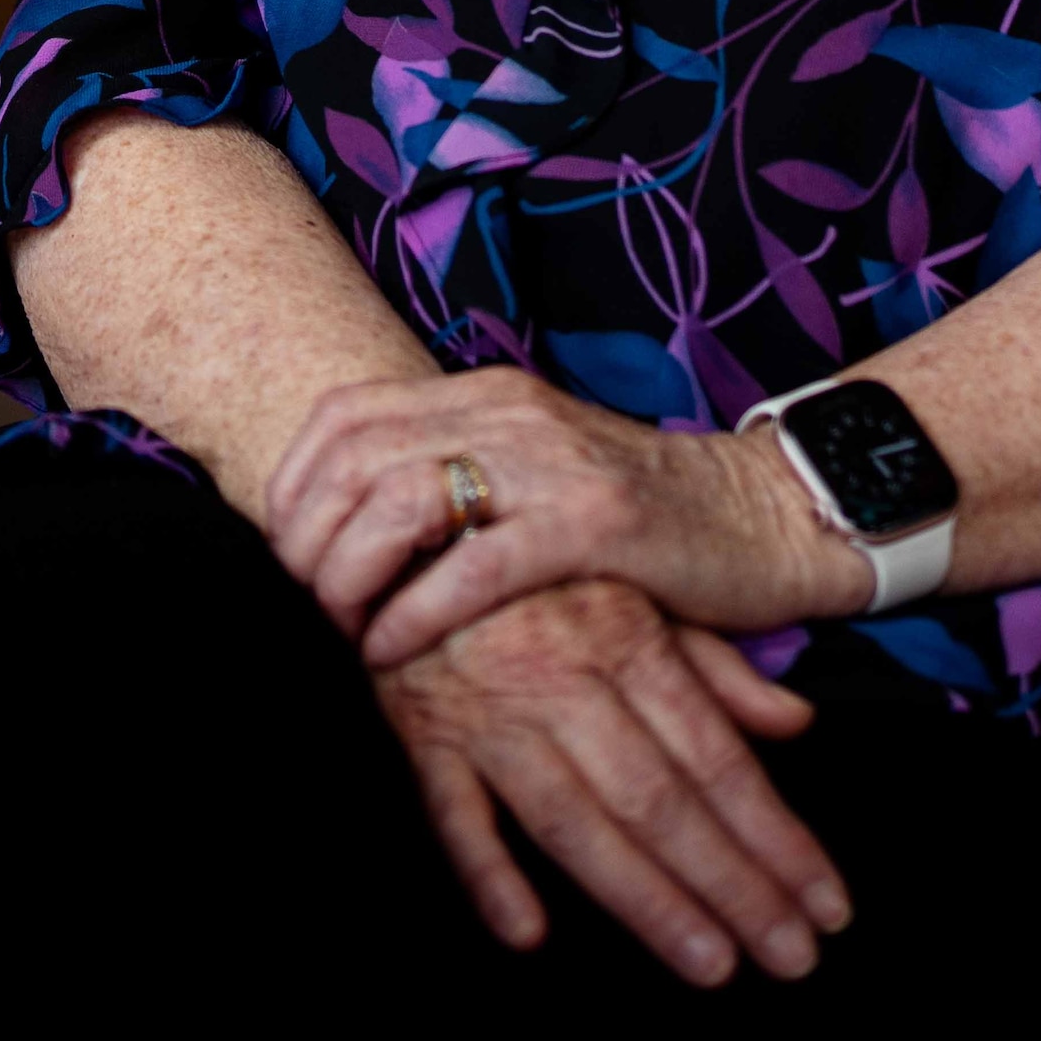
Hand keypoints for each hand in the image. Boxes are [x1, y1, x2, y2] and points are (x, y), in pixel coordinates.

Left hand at [266, 365, 857, 666]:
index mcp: (484, 390)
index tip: (281, 549)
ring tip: (339, 627)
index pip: (345, 414)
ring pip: (400, 503)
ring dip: (348, 574)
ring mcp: (551, 463)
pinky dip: (414, 612)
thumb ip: (452, 473)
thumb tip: (343, 518)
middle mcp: (509, 411)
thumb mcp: (532, 471)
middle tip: (300, 601)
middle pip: (355, 458)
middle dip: (306, 537)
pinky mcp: (594, 524)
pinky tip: (391, 650)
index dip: (292, 483)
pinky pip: (472, 567)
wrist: (759, 519)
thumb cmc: (633, 517)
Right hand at [375, 576, 849, 987]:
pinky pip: (453, 811)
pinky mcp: (425, 731)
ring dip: (645, 898)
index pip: (716, 760)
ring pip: (575, 819)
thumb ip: (715, 666)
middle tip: (791, 958)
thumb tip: (794, 724)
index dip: (776, 837)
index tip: (827, 904)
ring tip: (708, 964)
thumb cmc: (541, 564)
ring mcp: (494, 710)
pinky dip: (485, 870)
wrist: (412, 516)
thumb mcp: (638, 591)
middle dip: (733, 886)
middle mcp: (568, 679)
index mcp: (628, 640)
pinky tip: (528, 931)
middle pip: (660, 800)